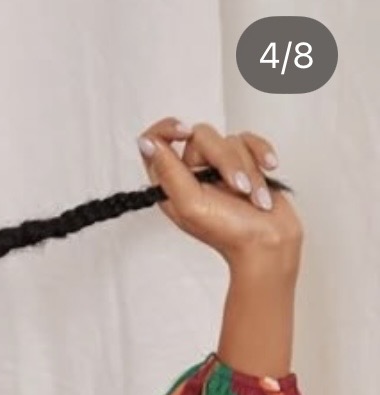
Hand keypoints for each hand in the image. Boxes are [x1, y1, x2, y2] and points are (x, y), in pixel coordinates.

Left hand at [137, 117, 302, 268]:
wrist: (267, 242)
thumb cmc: (229, 232)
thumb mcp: (190, 204)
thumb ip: (169, 172)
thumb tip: (147, 142)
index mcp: (171, 185)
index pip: (156, 142)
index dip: (167, 129)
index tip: (184, 132)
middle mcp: (191, 173)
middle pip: (201, 136)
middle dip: (226, 161)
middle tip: (237, 189)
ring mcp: (217, 167)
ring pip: (229, 140)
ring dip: (247, 168)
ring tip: (252, 195)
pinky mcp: (242, 162)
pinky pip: (249, 139)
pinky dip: (261, 153)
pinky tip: (269, 167)